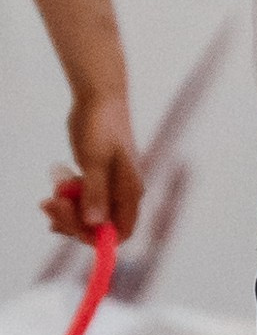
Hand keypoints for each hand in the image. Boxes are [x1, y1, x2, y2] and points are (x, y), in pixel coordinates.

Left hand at [46, 91, 142, 244]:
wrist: (99, 97)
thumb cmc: (101, 125)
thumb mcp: (95, 160)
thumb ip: (96, 192)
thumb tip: (95, 224)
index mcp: (130, 191)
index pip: (119, 232)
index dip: (94, 236)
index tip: (69, 225)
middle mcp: (123, 193)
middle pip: (99, 227)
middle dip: (72, 220)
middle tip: (48, 203)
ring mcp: (110, 187)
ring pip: (87, 216)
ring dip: (65, 210)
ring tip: (50, 193)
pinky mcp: (98, 180)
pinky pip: (81, 203)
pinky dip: (66, 200)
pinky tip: (56, 188)